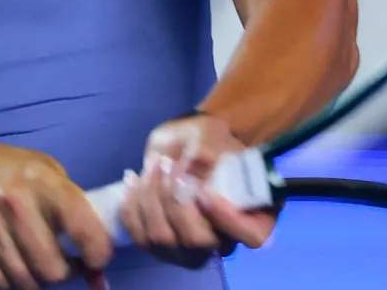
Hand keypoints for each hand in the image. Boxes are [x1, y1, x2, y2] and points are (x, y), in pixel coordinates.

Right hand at [0, 140, 113, 289]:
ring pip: (25, 281)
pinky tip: (14, 265)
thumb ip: (76, 211)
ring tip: (38, 265)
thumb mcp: (46, 172)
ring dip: (38, 281)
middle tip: (65, 266)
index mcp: (42, 181)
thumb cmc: (9, 170)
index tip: (97, 259)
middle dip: (65, 275)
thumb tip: (100, 267)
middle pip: (53, 270)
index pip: (84, 230)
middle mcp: (15, 203)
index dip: (98, 254)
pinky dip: (12, 282)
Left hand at [119, 114, 275, 268]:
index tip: (205, 191)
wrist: (185, 145)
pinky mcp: (161, 247)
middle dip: (174, 200)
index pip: (252, 236)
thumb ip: (206, 151)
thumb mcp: (212, 135)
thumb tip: (193, 169)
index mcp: (255, 216)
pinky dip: (131, 207)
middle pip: (197, 240)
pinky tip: (132, 179)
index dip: (229, 220)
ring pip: (163, 239)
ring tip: (152, 166)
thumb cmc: (208, 140)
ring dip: (150, 198)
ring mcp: (190, 250)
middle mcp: (224, 242)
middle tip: (167, 164)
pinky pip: (140, 236)